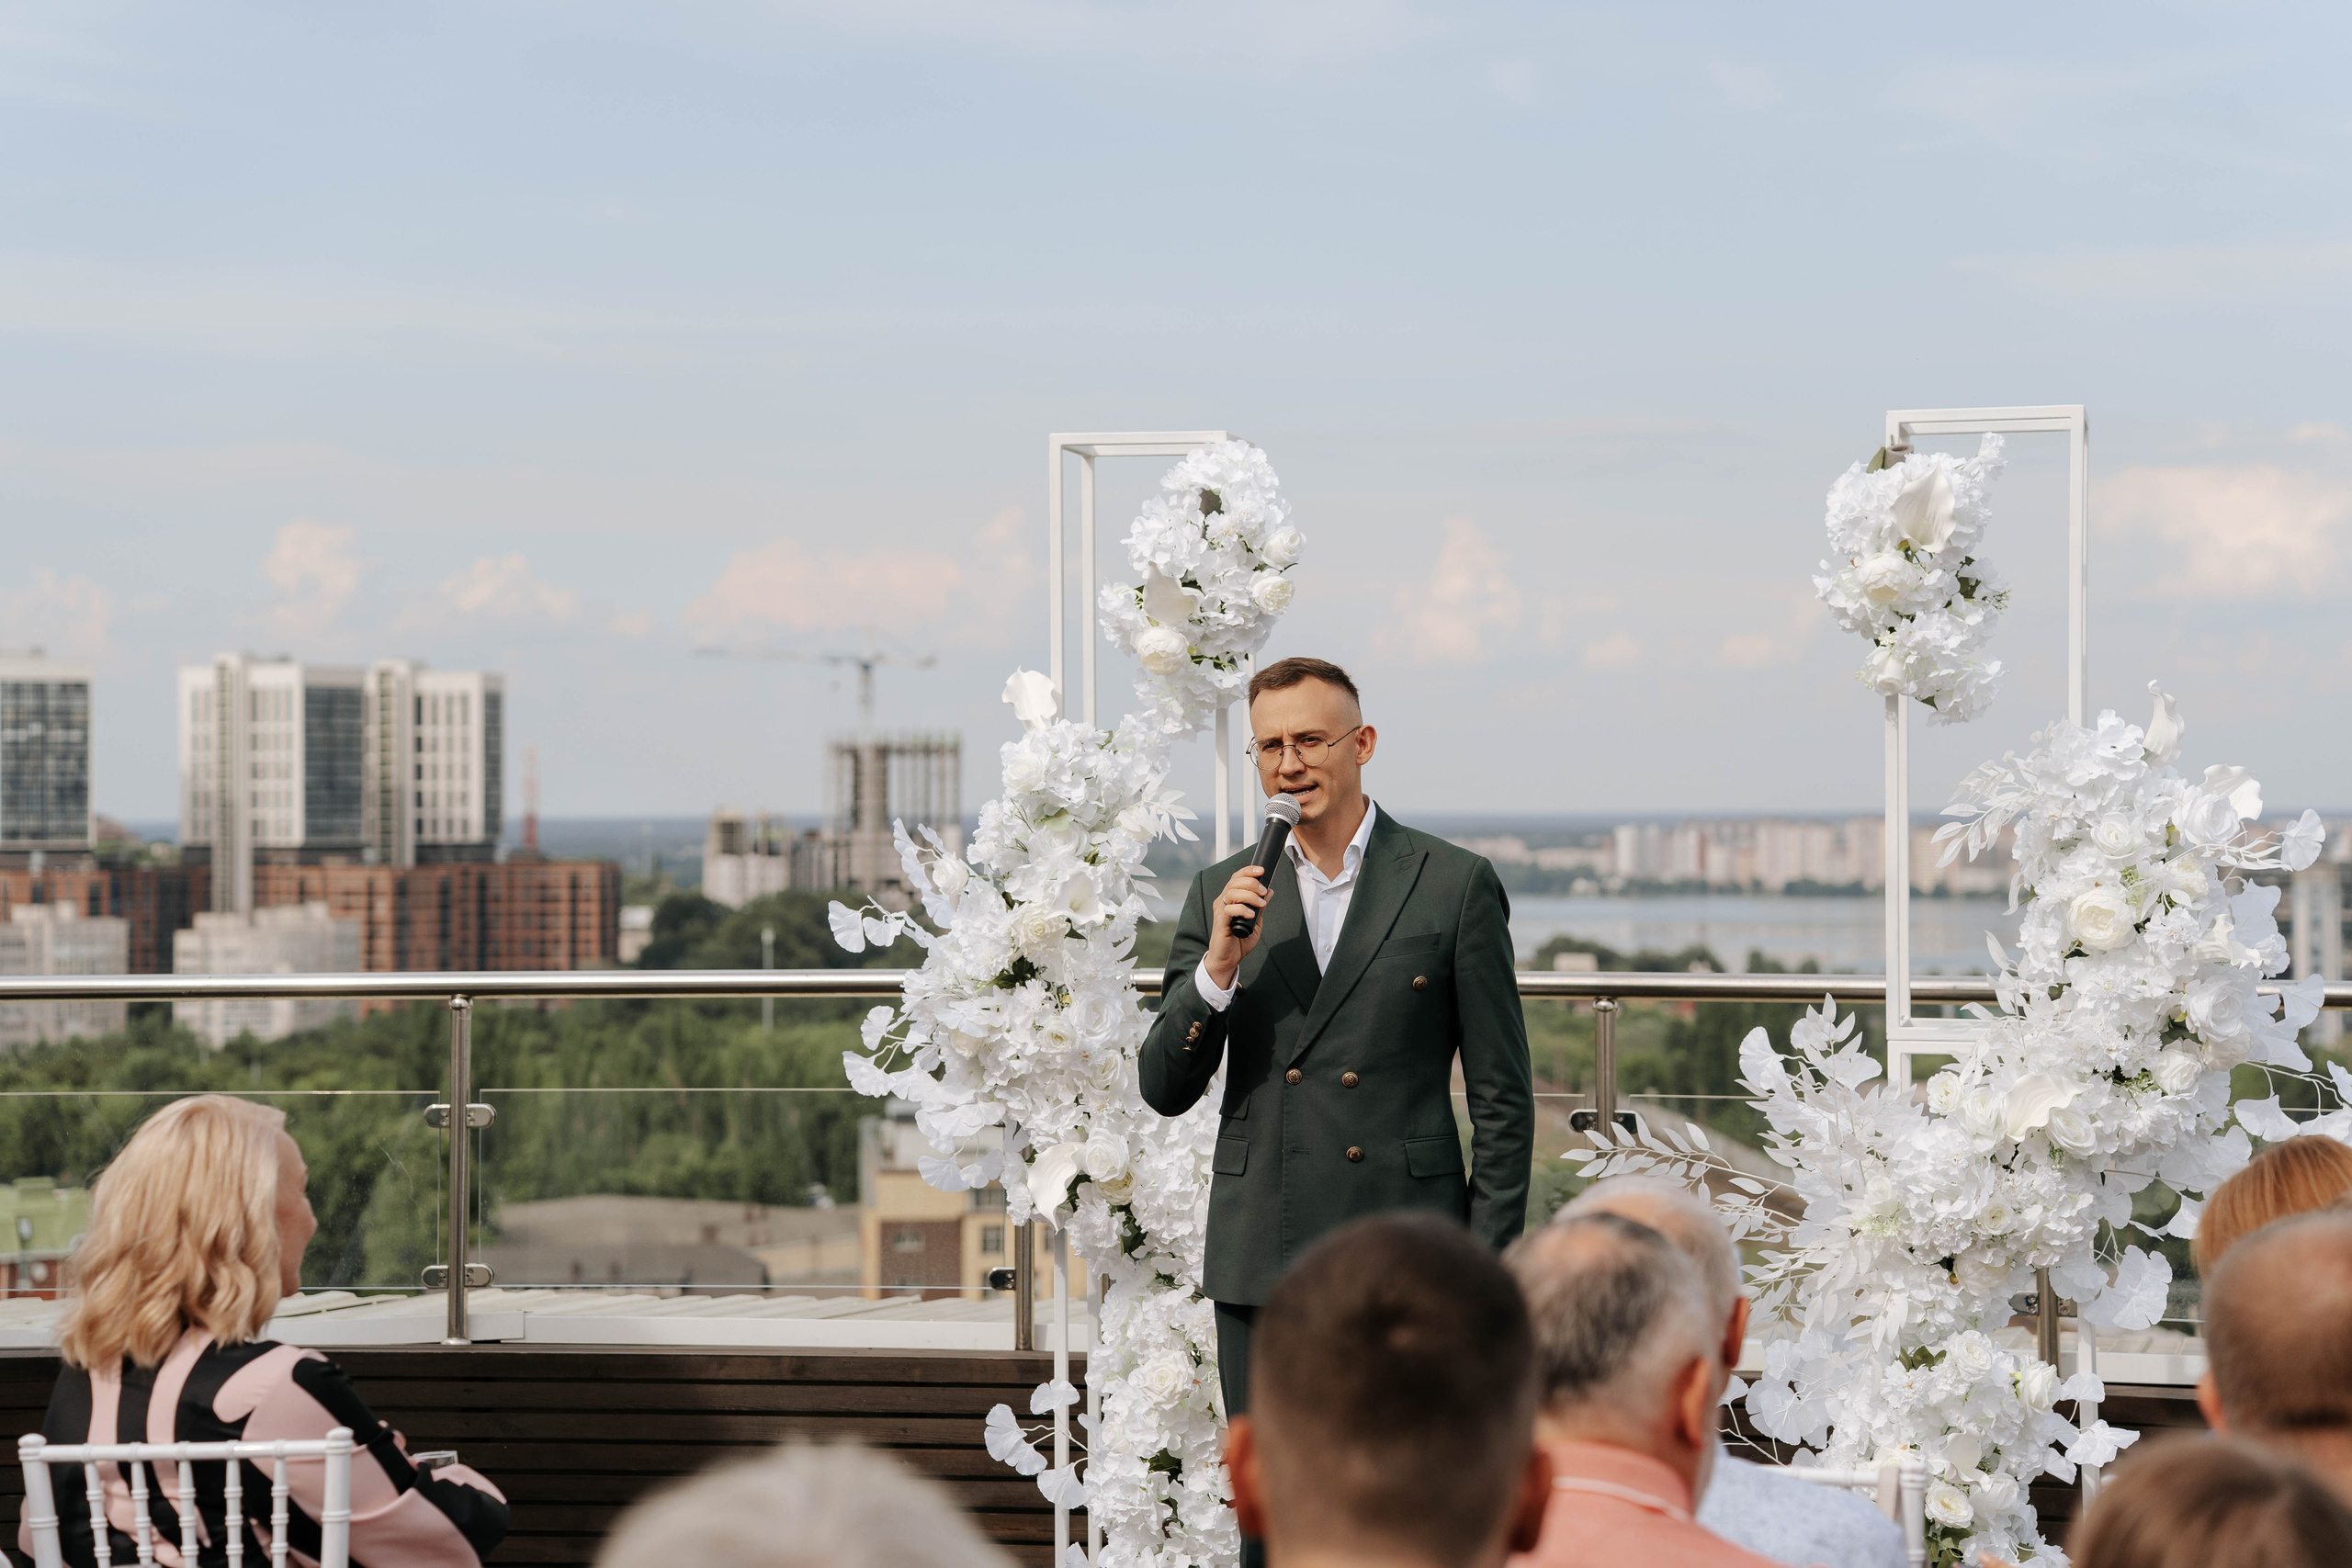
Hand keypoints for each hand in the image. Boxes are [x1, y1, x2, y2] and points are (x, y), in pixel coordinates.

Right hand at [1202, 865, 1270, 991]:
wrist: (1229, 959)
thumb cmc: (1239, 941)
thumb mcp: (1256, 921)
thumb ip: (1261, 907)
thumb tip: (1269, 891)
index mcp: (1231, 899)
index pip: (1237, 878)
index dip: (1248, 871)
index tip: (1262, 871)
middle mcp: (1223, 902)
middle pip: (1235, 882)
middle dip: (1252, 883)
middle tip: (1263, 892)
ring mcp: (1220, 911)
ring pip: (1232, 893)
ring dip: (1249, 895)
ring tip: (1260, 904)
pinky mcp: (1220, 922)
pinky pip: (1229, 909)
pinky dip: (1242, 909)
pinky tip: (1251, 915)